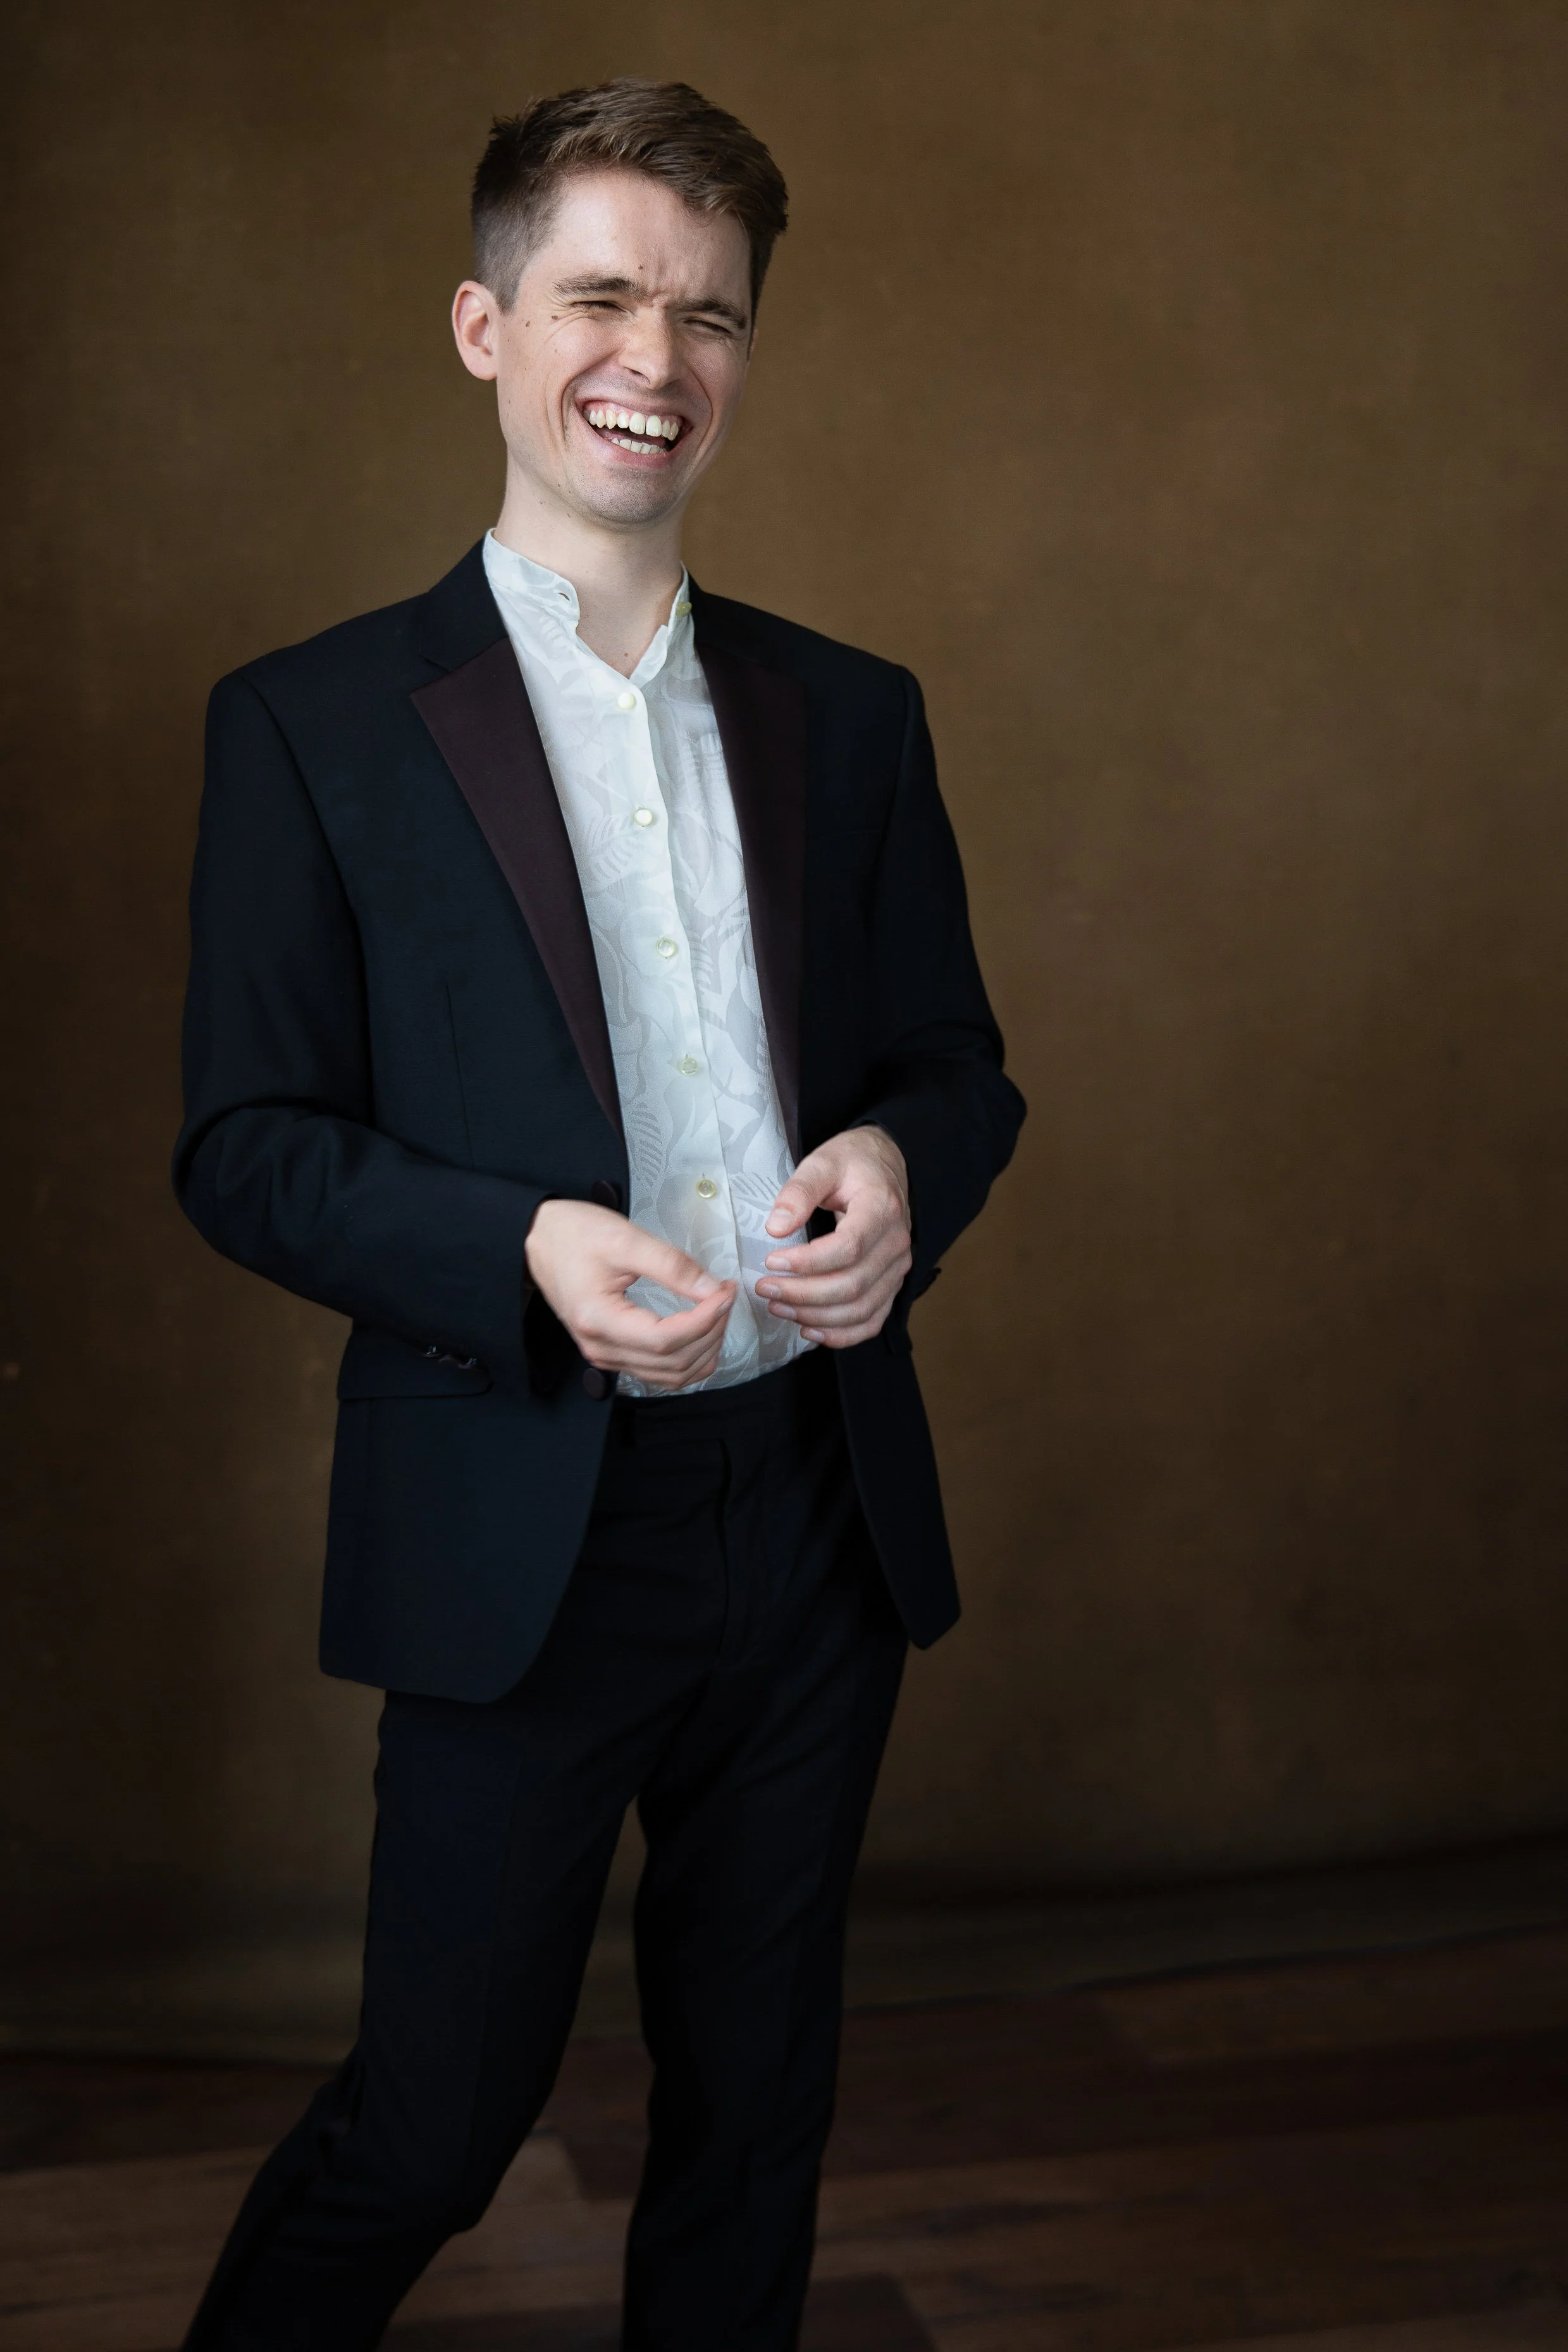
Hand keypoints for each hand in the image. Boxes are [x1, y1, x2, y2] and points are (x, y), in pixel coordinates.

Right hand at [525, 1201, 734, 1391]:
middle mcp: (600, 1348)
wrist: (539, 1238)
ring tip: (717, 1312)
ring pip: (670, 1375)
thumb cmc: (574, 1234)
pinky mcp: (611, 1352)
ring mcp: (605, 1355)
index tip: (725, 1292)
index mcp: (599, 1320)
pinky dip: (688, 1359)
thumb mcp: (626, 1239)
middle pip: (673, 1362)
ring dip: (703, 1349)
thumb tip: (713, 1290)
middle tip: (725, 1296)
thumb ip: (673, 1266)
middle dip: (711, 1332)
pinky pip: (658, 1372)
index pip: (666, 1339)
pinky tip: (701, 1334)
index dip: (705, 1319)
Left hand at [755, 1127, 911, 1348]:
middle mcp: (896, 1244)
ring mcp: (898, 1268)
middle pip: (852, 1285)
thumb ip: (798, 1191)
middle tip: (764, 1288)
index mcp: (882, 1209)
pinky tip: (809, 1330)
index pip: (848, 1248)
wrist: (885, 1164)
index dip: (807, 1263)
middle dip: (803, 1294)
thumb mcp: (822, 1162)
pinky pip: (872, 1320)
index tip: (771, 1260)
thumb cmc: (852, 1163)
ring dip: (816, 1317)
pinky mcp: (892, 1284)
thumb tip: (775, 1228)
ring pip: (861, 1309)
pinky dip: (842, 1334)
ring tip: (778, 1307)